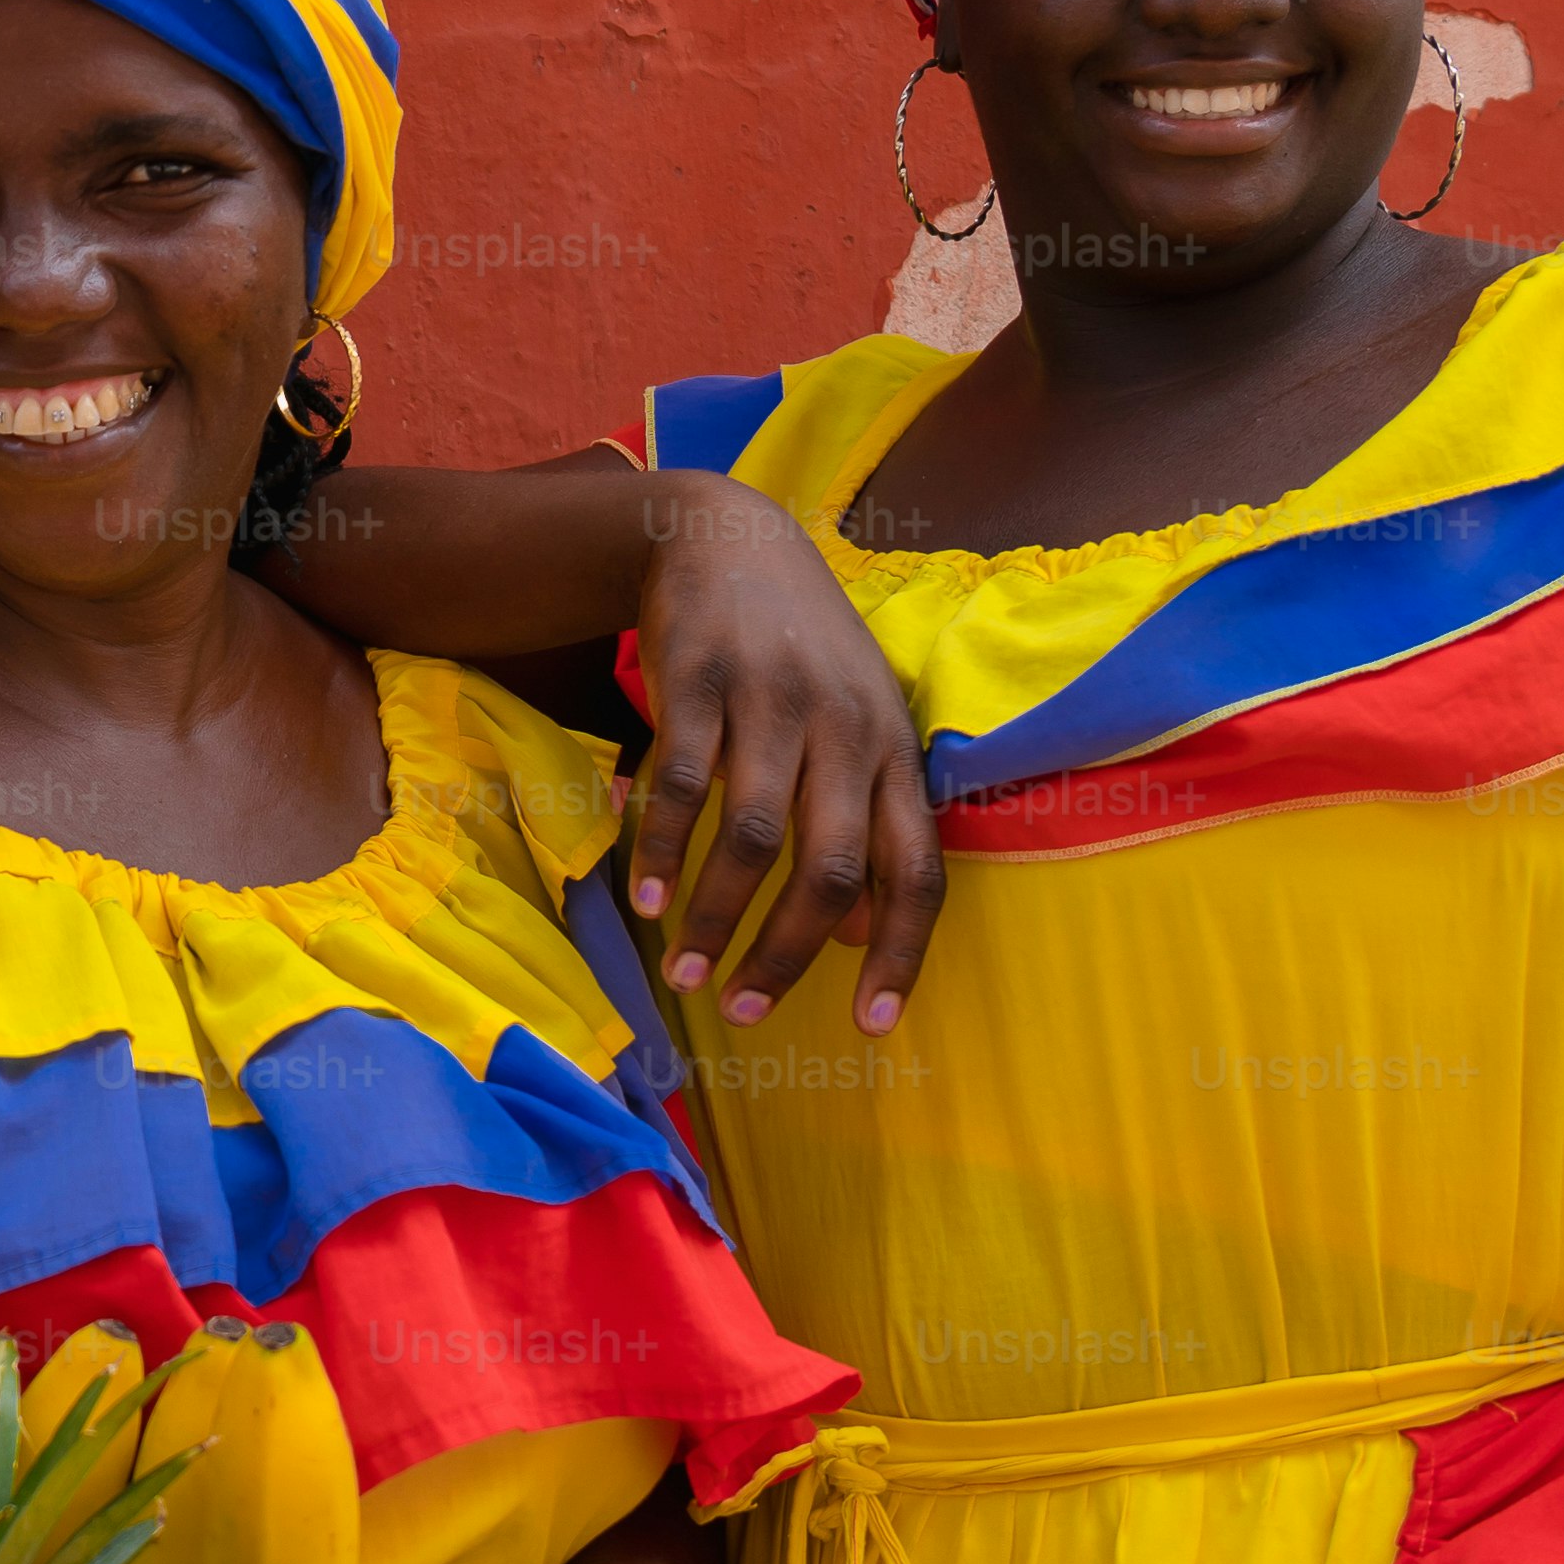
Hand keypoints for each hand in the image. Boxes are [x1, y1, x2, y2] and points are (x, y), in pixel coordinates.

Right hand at [618, 471, 941, 1034]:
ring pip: (754, 835)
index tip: (871, 1027)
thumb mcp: (856, 728)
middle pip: (833, 866)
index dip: (901, 956)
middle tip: (744, 1010)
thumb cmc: (799, 653)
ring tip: (685, 973)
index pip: (918, 869)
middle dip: (788, 953)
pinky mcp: (701, 677)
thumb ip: (866, 824)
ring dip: (715, 916)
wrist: (725, 536)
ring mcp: (774, 699)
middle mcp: (848, 726)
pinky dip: (663, 851)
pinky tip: (645, 897)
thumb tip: (862, 936)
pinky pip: (682, 783)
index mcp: (897, 749)